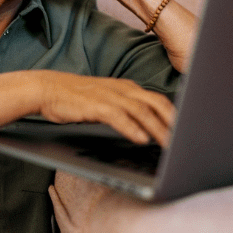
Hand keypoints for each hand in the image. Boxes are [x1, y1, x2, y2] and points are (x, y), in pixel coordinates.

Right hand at [32, 70, 175, 146]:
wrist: (47, 88)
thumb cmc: (76, 98)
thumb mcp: (106, 100)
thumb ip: (125, 109)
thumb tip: (144, 127)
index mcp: (127, 87)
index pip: (158, 100)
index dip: (174, 116)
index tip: (185, 131)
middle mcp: (122, 89)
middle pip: (156, 104)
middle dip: (173, 123)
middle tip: (184, 141)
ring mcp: (110, 96)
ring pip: (142, 112)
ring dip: (158, 129)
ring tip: (169, 145)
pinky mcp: (96, 106)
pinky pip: (119, 117)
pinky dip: (132, 128)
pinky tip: (141, 140)